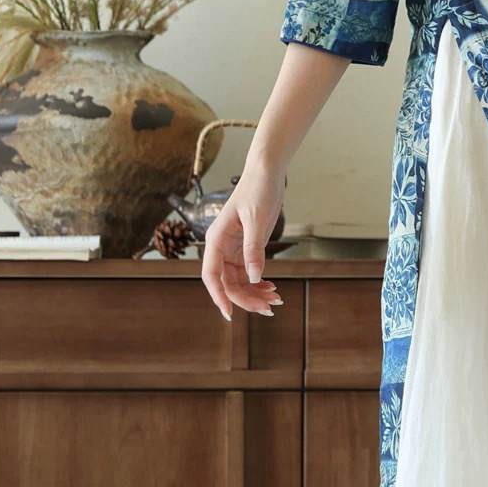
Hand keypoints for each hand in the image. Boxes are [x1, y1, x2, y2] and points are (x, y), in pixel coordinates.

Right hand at [202, 154, 285, 321]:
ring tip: (275, 300)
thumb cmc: (258, 190)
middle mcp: (221, 247)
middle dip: (246, 298)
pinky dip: (259, 282)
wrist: (267, 173)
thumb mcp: (257, 220)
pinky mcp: (246, 247)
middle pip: (227, 282)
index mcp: (216, 240)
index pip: (211, 275)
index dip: (218, 295)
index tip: (229, 313)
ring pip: (239, 280)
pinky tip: (271, 287)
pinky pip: (248, 272)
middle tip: (269, 308)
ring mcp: (233, 249)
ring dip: (254, 293)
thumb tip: (252, 277)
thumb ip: (253, 249)